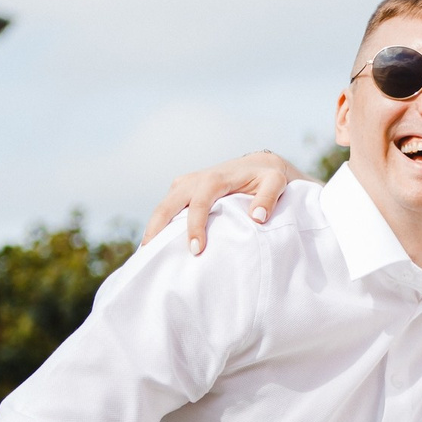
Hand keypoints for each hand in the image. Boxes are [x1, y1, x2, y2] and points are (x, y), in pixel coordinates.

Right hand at [139, 151, 306, 251]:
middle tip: (152, 254)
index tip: (196, 250)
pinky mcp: (182, 191)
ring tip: (145, 254)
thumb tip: (258, 217)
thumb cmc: (267, 178)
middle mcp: (195, 179)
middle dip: (158, 228)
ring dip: (153, 228)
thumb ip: (268, 197)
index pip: (199, 203)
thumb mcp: (275, 183)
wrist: (258, 166)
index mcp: (215, 178)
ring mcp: (185, 184)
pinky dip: (158, 226)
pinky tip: (154, 246)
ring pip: (163, 206)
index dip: (195, 226)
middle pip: (169, 204)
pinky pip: (166, 209)